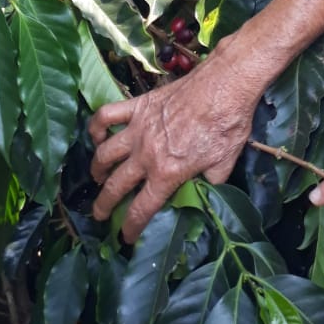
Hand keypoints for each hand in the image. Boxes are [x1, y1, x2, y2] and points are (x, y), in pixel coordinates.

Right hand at [88, 51, 260, 242]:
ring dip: (97, 169)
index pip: (141, 209)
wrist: (225, 84)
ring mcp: (138, 128)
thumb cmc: (228, 124)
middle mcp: (146, 154)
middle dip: (104, 205)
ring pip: (104, 154)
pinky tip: (97, 135)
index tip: (125, 238)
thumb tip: (202, 193)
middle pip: (115, 186)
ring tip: (98, 176)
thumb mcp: (224, 164)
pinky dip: (96, 126)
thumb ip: (209, 184)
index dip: (131, 228)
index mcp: (167, 173)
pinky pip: (106, 115)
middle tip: (100, 214)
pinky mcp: (138, 105)